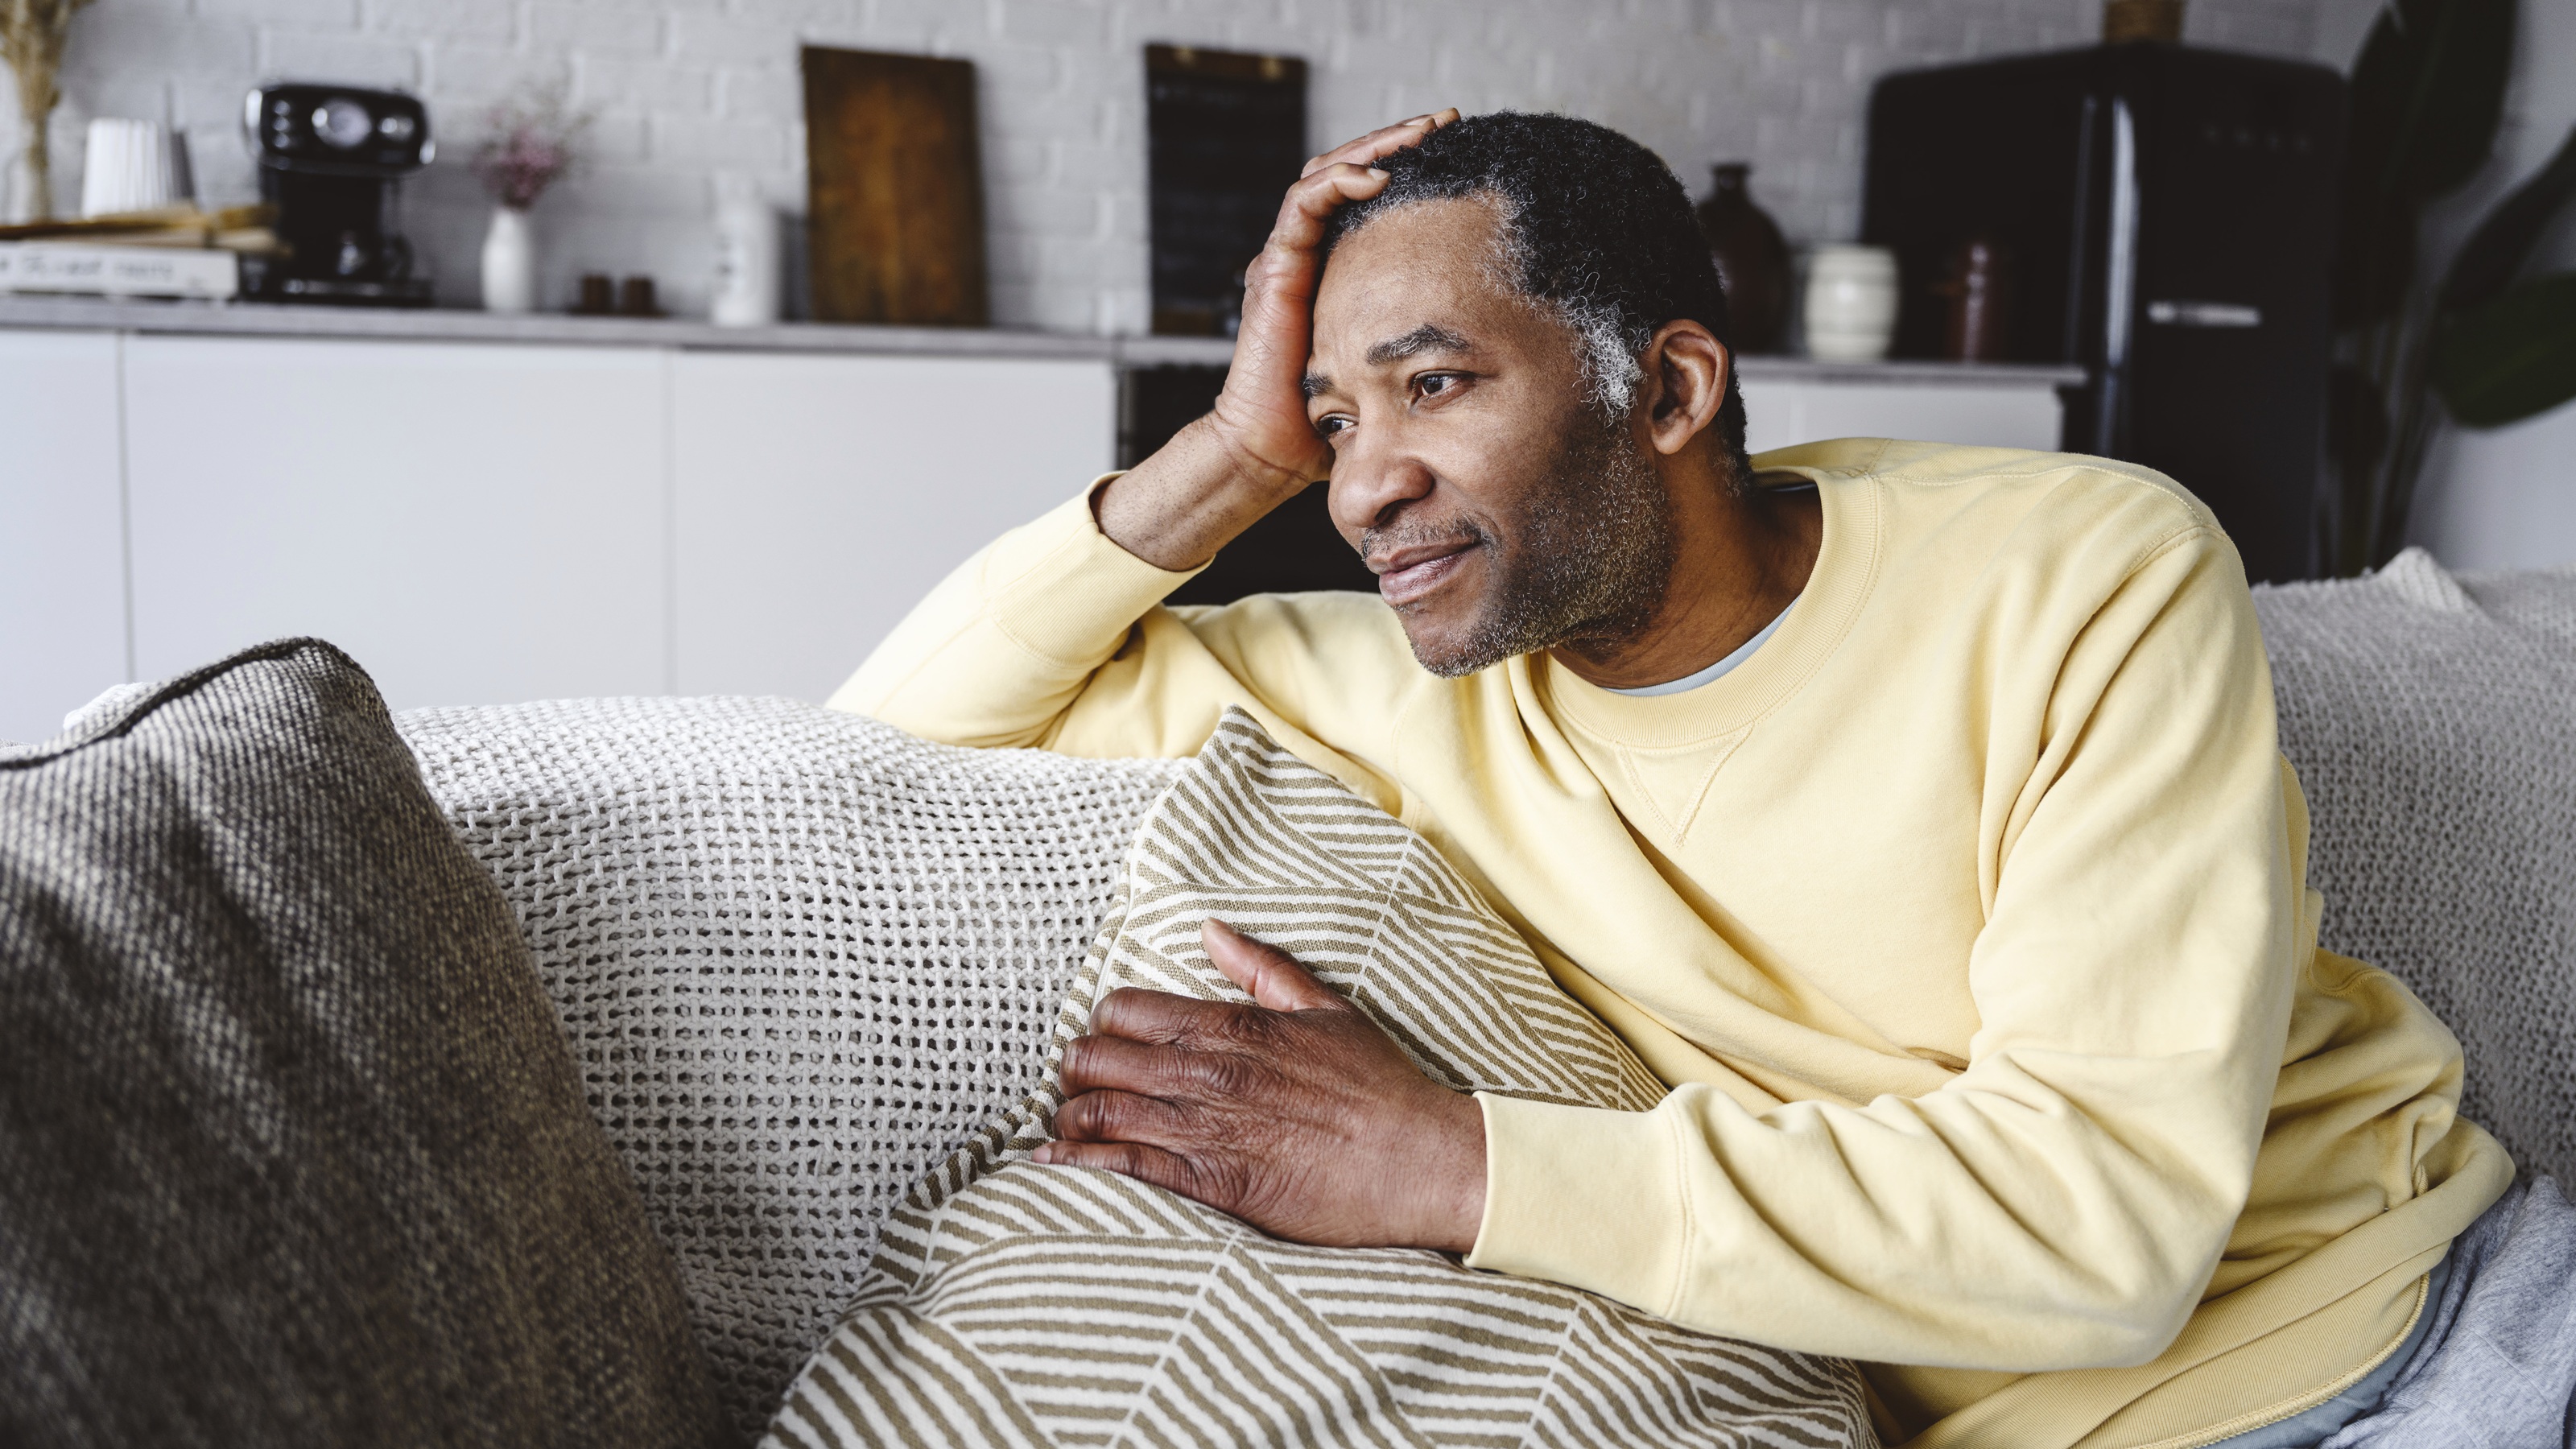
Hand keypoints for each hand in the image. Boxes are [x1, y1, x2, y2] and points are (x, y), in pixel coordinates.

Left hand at [1031, 917, 1487, 1252]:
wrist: (1421, 1161)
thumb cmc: (1380, 1086)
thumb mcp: (1326, 1008)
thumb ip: (1261, 968)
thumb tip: (1210, 930)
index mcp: (1233, 1024)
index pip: (1126, 1009)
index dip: (1103, 1024)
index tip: (1106, 1042)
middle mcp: (1210, 1072)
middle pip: (1097, 1059)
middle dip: (1075, 1071)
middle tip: (1078, 1085)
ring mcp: (1208, 1130)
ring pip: (1100, 1113)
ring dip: (1070, 1119)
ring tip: (1067, 1126)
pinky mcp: (1213, 1185)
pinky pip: (1125, 1169)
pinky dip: (1080, 1166)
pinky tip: (1054, 1166)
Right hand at [1096, 109, 1461, 570]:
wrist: (1270, 454)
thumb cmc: (1327, 425)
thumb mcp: (1392, 372)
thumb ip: (1424, 351)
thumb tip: (1491, 345)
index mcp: (1336, 270)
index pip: (1368, 197)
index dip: (1409, 166)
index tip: (1461, 152)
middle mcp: (1309, 255)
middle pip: (1348, 171)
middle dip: (1397, 141)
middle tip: (1446, 123)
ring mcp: (1289, 258)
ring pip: (1325, 174)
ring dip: (1374, 148)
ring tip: (1421, 135)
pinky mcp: (1275, 268)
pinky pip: (1304, 204)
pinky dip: (1340, 181)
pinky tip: (1381, 176)